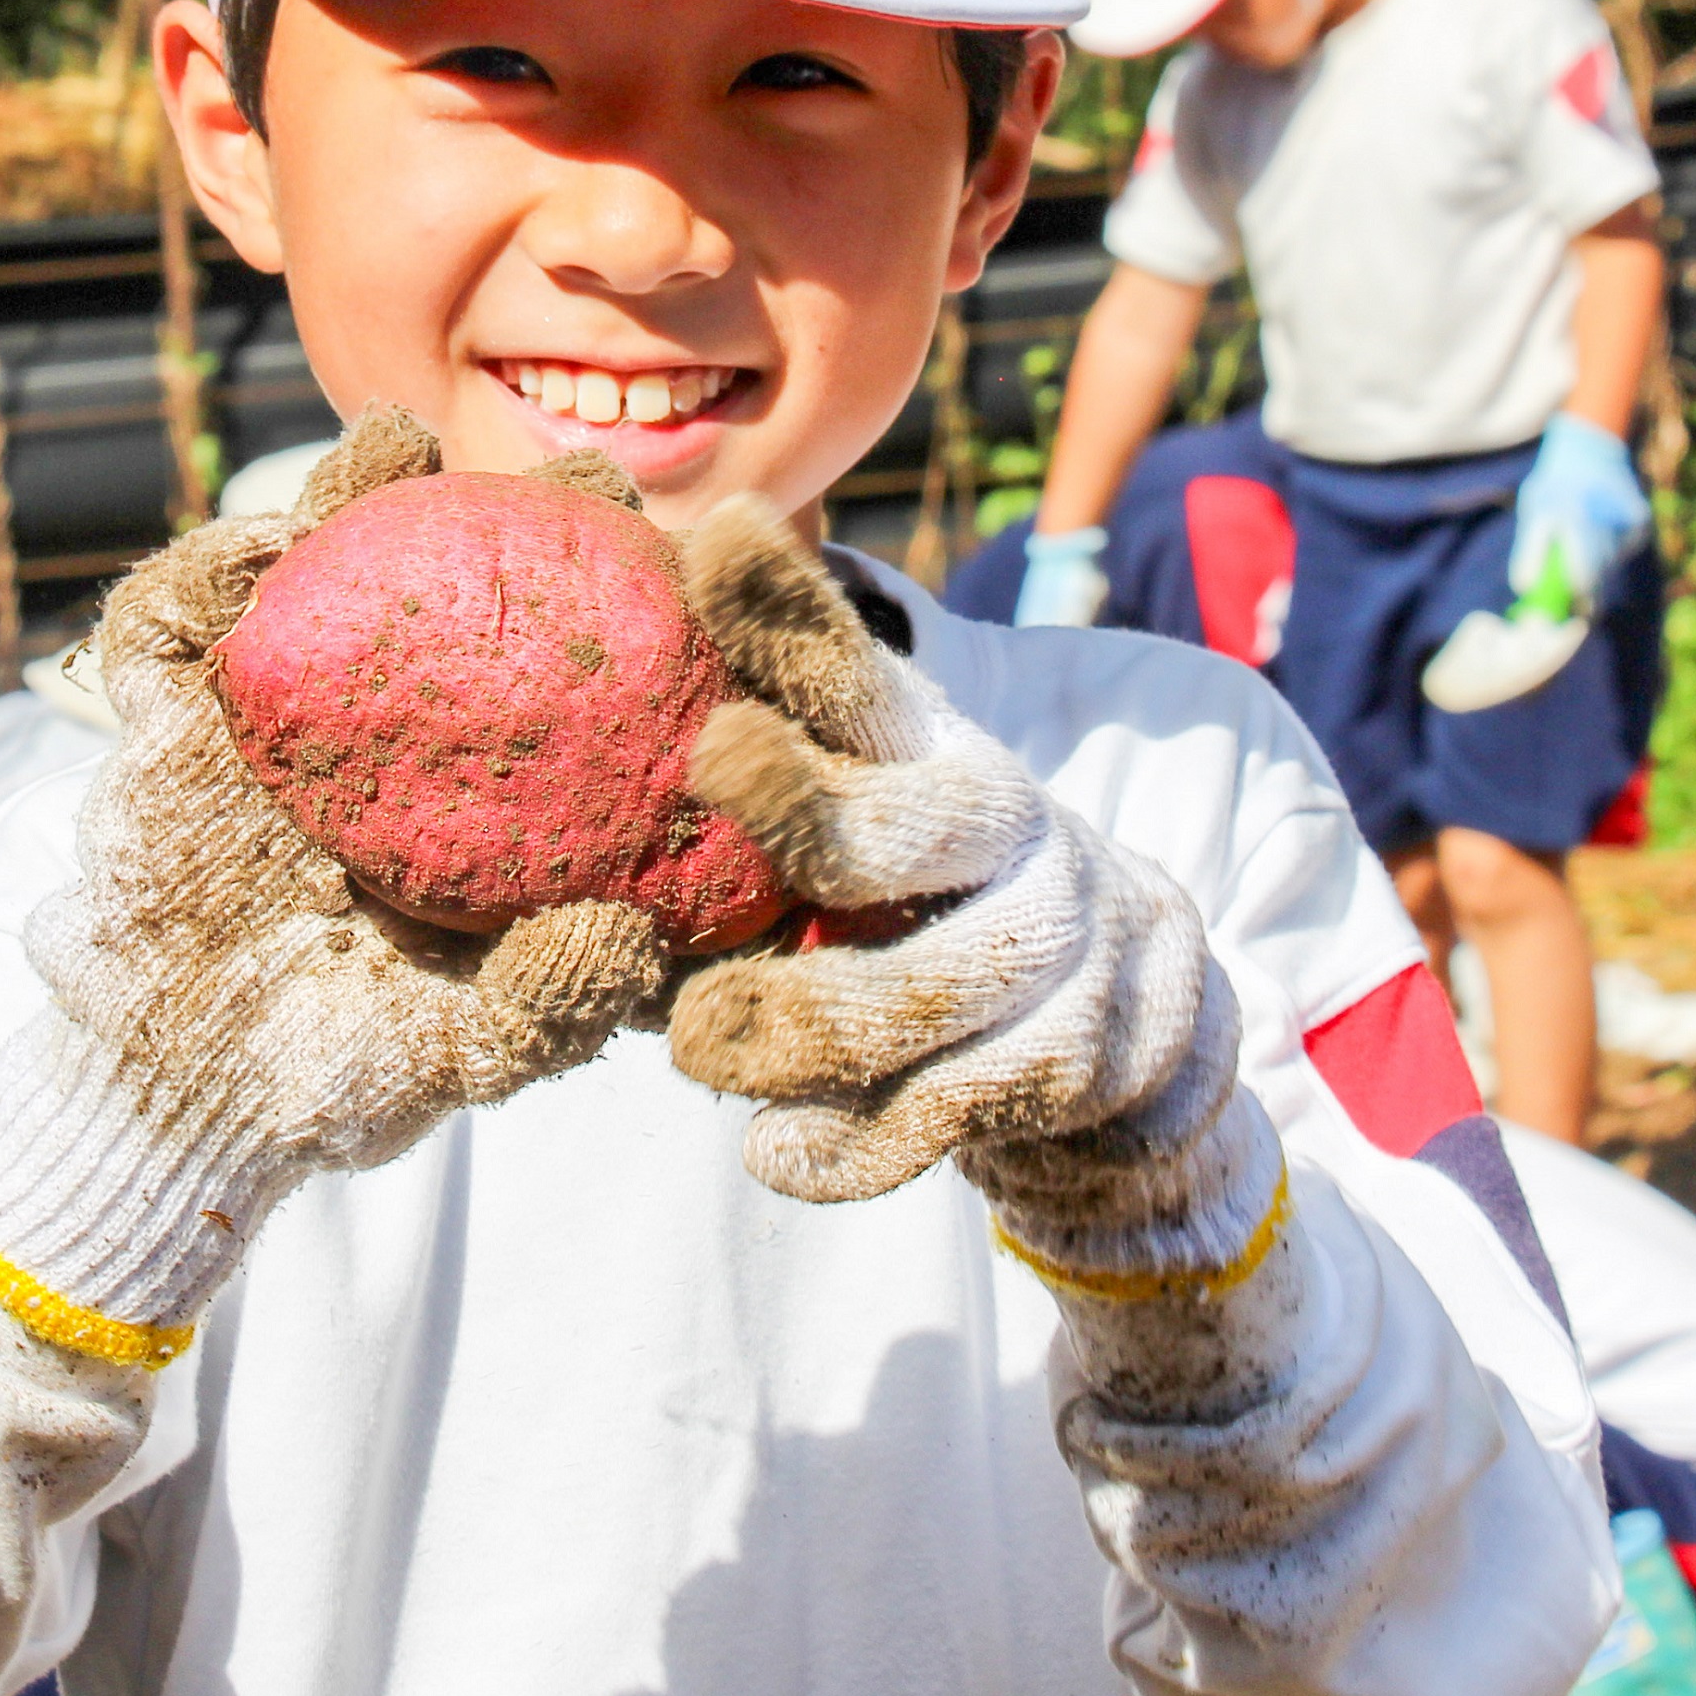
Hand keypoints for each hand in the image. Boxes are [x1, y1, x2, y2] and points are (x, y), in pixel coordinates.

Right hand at [0, 409, 667, 1360]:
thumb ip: (551, 1007)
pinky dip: (198, 577)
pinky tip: (253, 553)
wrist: (183, 1105)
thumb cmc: (343, 1075)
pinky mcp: (156, 723)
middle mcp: (375, 724)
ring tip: (394, 445)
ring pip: (306, 567)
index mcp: (464, 780)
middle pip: (443, 578)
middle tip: (573, 472)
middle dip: (509, 506)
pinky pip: (163, 629)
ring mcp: (264, 712)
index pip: (552, 659)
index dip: (619, 597)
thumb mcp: (468, 1052)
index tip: (687, 551)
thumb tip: (630, 936)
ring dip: (348, 495)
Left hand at [663, 503, 1288, 1300]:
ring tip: (696, 1046)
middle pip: (915, 819)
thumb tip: (575, 663)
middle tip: (713, 786)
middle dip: (814, 810)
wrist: (1120, 1009)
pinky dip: (856, 1143)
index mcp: (925, 746)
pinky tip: (777, 1155)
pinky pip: (953, 1109)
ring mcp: (1052, 941)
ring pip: (929, 988)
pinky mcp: (1071, 1058)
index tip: (709, 539)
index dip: (782, 609)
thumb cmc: (917, 890)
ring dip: (806, 1020)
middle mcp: (1004, 822)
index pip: (851, 671)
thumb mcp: (860, 798)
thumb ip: (761, 751)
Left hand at [1509, 413, 1649, 608]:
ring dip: (1593, 562)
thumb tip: (1524, 588)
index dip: (1573, 602)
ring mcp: (1628, 523)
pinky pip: (1620, 549)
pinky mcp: (1639, 523)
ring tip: (1580, 537)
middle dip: (1580, 587)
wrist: (1591, 448)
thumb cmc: (1554, 484)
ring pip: (1608, 563)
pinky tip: (1599, 526)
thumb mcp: (1536, 511)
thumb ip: (1530, 550)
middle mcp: (1606, 522)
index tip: (1564, 614)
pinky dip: (1608, 547)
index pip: (1582, 578)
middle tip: (1568, 592)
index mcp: (1576, 520)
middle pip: (1597, 576)